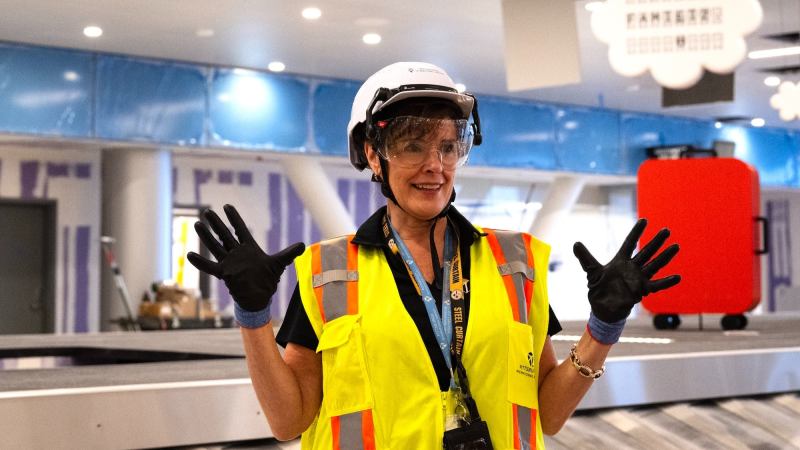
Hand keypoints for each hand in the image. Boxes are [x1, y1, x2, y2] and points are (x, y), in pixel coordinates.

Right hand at [187, 204, 304, 312]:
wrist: (259, 298)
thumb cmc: (268, 281)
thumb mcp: (279, 264)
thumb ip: (289, 253)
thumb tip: (303, 244)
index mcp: (249, 248)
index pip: (240, 229)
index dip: (234, 218)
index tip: (227, 206)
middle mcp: (237, 253)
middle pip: (225, 234)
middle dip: (217, 223)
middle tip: (207, 211)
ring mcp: (229, 263)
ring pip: (216, 246)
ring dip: (206, 236)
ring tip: (197, 224)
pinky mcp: (224, 274)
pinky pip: (210, 267)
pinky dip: (200, 262)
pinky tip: (190, 254)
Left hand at [573, 218, 679, 322]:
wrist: (602, 308)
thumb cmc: (599, 289)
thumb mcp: (591, 271)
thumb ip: (585, 258)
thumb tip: (575, 243)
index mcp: (620, 261)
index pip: (630, 243)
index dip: (636, 232)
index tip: (645, 220)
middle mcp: (632, 268)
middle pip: (646, 251)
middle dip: (656, 241)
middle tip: (666, 230)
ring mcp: (639, 278)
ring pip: (655, 264)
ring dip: (665, 256)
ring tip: (675, 246)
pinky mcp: (642, 290)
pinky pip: (657, 285)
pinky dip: (667, 282)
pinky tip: (677, 277)